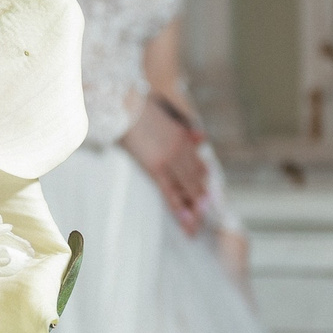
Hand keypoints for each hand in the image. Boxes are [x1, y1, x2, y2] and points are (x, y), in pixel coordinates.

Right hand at [120, 99, 208, 233]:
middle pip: (196, 180)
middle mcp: (182, 150)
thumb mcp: (170, 117)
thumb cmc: (141, 110)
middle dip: (201, 200)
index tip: (207, 196)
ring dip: (193, 208)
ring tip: (197, 226)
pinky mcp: (156, 167)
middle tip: (204, 217)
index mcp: (184, 138)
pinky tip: (185, 220)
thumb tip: (201, 138)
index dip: (203, 183)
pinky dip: (179, 207)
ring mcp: (170, 159)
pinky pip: (170, 191)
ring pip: (187, 188)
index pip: (198, 165)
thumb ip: (187, 131)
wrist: (125, 106)